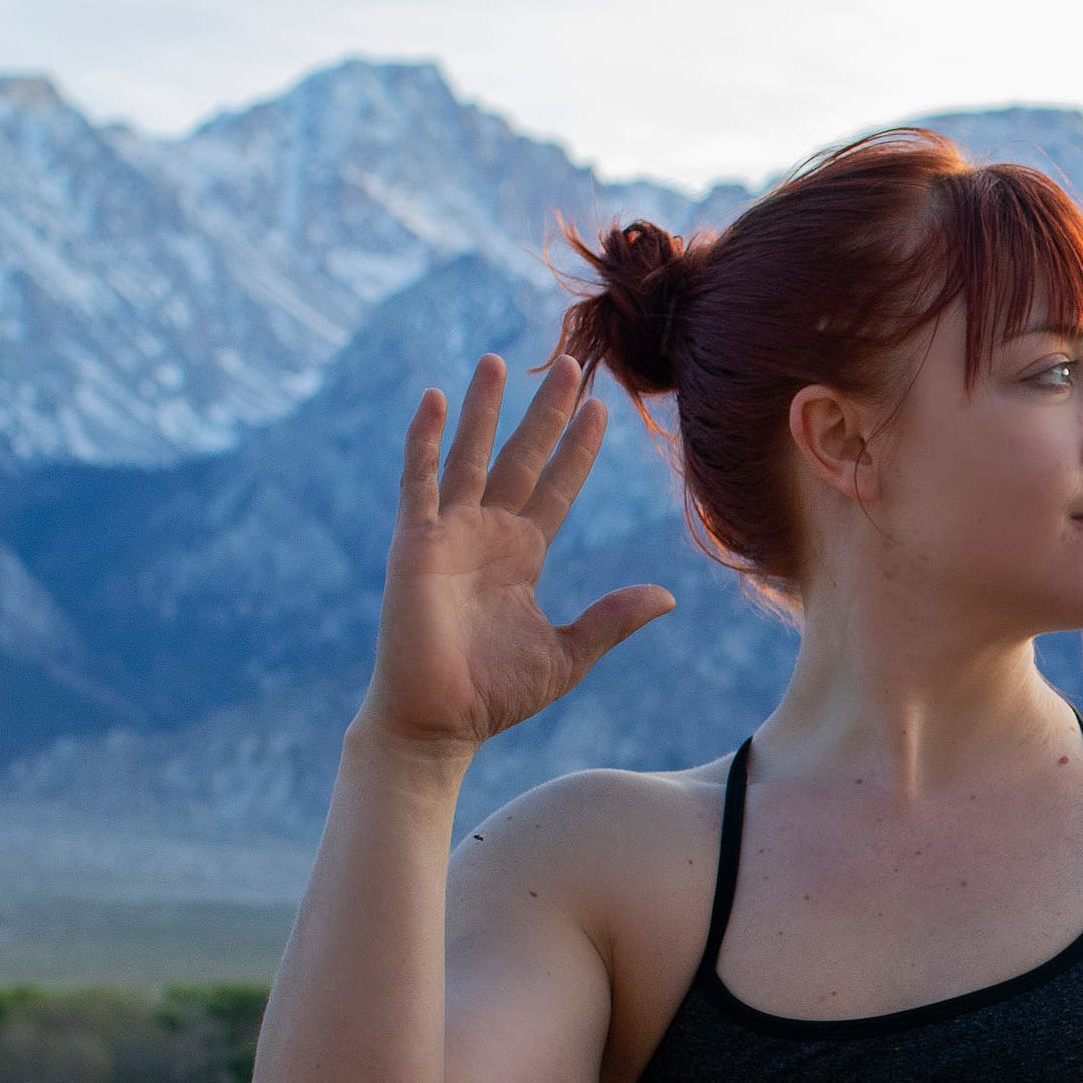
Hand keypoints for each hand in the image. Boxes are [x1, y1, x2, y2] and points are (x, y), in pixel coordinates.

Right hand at [361, 351, 673, 755]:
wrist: (439, 722)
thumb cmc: (496, 693)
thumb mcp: (569, 653)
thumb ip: (612, 618)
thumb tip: (667, 596)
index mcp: (522, 556)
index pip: (556, 488)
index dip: (577, 450)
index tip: (602, 409)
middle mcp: (487, 535)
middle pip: (521, 458)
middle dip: (544, 413)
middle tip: (569, 363)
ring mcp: (449, 534)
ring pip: (472, 456)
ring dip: (486, 409)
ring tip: (500, 360)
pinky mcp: (414, 544)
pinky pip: (419, 481)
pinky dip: (425, 439)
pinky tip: (437, 397)